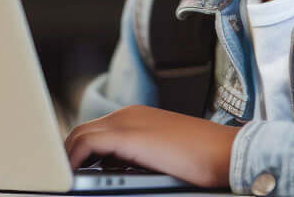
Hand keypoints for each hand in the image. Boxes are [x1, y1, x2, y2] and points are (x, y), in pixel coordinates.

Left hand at [67, 106, 239, 189]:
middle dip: (71, 154)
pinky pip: (86, 144)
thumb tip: (122, 174)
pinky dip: (73, 158)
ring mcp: (126, 122)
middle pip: (84, 132)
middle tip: (64, 175)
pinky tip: (71, 176)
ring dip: (69, 156)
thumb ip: (142, 160)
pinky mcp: (126, 136)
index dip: (82, 151)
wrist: (229, 153)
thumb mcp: (166, 159)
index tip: (75, 170)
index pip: (98, 132)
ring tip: (64, 177)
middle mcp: (127, 115)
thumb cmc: (206, 162)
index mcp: (137, 119)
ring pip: (81, 136)